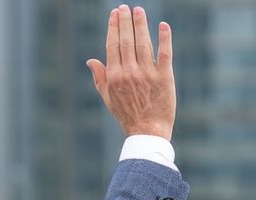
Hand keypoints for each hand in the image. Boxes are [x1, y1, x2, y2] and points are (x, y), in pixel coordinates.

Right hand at [86, 5, 174, 140]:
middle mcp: (129, 72)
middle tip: (126, 7)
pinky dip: (164, 38)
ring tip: (139, 11)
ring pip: (143, 43)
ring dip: (141, 25)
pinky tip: (163, 25)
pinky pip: (164, 54)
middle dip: (125, 21)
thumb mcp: (108, 98)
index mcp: (115, 76)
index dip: (113, 27)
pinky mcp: (164, 77)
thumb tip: (91, 60)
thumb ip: (100, 78)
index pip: (112, 45)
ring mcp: (147, 74)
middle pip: (126, 40)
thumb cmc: (127, 116)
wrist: (147, 132)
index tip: (115, 14)